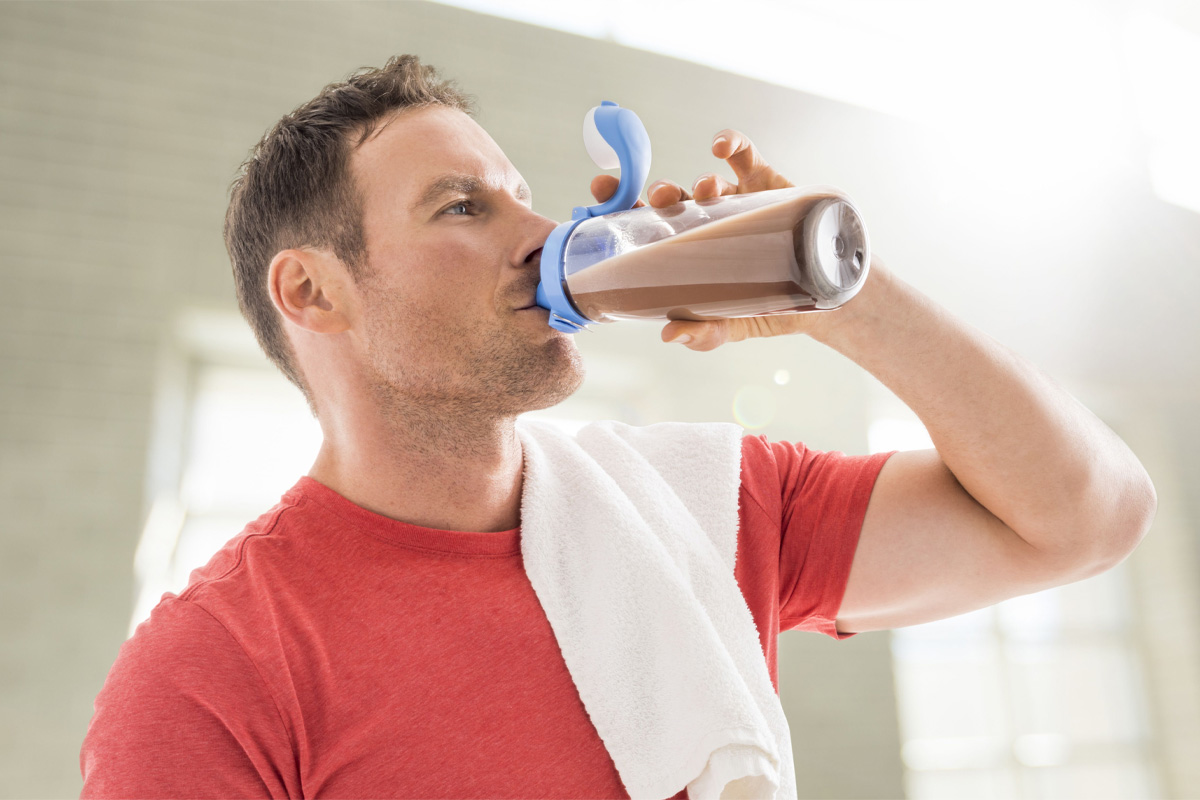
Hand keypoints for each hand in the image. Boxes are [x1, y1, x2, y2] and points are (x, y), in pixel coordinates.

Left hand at [589, 129, 837, 349]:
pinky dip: (731, 143)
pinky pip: (745, 154)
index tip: (600, 190)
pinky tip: (721, 147)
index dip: (619, 205)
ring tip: (703, 191)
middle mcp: (702, 220)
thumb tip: (670, 335)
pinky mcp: (764, 183)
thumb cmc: (765, 306)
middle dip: (659, 192)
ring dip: (698, 182)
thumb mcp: (730, 325)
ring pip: (705, 181)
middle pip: (670, 199)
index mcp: (683, 249)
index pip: (642, 224)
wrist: (822, 294)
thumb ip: (704, 333)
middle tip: (659, 198)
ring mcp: (733, 200)